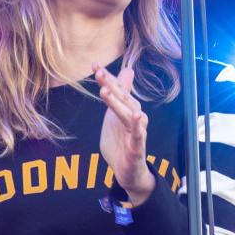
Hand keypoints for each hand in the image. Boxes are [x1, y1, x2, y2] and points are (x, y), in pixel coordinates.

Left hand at [94, 62, 155, 205]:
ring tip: (107, 91)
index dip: (108, 77)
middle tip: (99, 74)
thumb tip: (128, 70)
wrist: (128, 170)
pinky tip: (137, 116)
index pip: (117, 90)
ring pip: (129, 115)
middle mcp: (134, 118)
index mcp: (126, 109)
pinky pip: (139, 136)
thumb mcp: (115, 114)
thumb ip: (120, 94)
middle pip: (124, 99)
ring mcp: (137, 132)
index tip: (95, 65)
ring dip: (118, 103)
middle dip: (112, 86)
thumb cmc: (122, 141)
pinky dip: (138, 127)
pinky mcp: (138, 148)